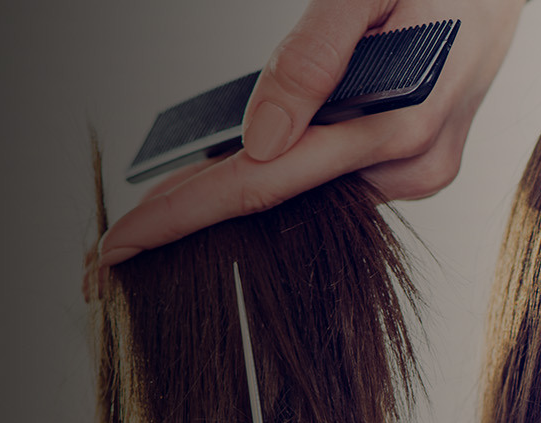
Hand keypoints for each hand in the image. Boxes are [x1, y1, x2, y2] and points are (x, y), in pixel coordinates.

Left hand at [95, 0, 525, 269]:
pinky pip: (337, 173)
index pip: (269, 183)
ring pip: (311, 188)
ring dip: (248, 185)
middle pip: (283, 200)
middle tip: (119, 241)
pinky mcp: (420, 164)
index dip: (186, 211)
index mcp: (405, 131)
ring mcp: (421, 172)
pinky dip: (291, 166)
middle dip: (201, 211)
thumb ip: (312, 60)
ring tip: (169, 201)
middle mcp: (415, 167)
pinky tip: (251, 158)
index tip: (118, 243)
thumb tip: (255, 141)